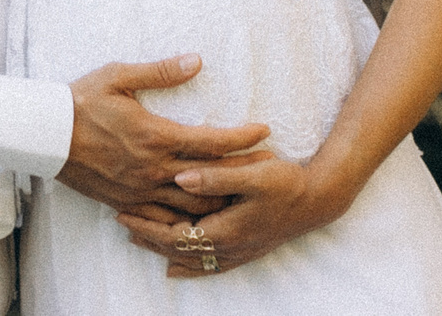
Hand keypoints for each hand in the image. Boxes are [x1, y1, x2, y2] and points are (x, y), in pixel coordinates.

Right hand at [59, 55, 273, 211]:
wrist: (44, 135)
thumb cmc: (81, 100)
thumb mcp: (119, 75)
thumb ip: (161, 71)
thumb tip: (196, 60)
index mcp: (156, 135)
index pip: (212, 141)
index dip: (243, 138)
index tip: (264, 131)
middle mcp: (154, 168)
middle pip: (212, 179)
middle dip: (242, 174)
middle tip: (266, 167)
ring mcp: (141, 190)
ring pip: (192, 205)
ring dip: (219, 198)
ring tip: (239, 191)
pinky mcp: (127, 202)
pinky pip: (165, 218)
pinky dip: (187, 217)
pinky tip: (198, 212)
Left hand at [117, 152, 354, 276]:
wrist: (320, 200)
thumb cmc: (287, 183)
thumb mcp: (252, 174)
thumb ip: (215, 176)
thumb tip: (180, 176)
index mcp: (225, 229)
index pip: (175, 235)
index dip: (147, 226)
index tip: (123, 214)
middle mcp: (229, 247)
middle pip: (178, 250)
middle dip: (148, 238)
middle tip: (121, 224)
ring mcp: (238, 252)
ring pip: (191, 260)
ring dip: (163, 251)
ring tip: (139, 240)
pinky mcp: (246, 251)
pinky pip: (209, 267)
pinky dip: (188, 268)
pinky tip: (175, 269)